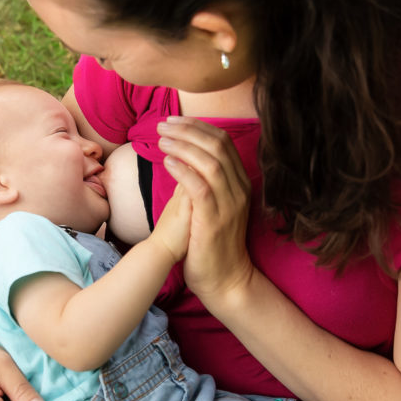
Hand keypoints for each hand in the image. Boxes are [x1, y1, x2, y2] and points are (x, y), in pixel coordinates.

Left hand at [157, 116, 254, 297]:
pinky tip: (167, 162)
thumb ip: (201, 180)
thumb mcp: (210, 205)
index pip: (223, 142)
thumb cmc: (210, 242)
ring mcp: (229, 205)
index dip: (198, 126)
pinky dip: (184, 170)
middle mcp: (238, 190)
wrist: (224, 280)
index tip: (174, 120)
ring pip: (210, 163)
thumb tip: (180, 156)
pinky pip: (201, 188)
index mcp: (239, 183)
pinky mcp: (214, 220)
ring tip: (161, 140)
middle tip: (163, 124)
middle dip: (188, 130)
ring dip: (183, 146)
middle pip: (217, 146)